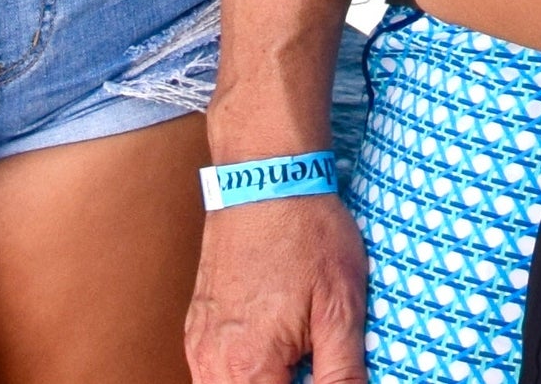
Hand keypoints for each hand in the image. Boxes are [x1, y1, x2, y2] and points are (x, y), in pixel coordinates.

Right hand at [185, 187, 369, 383]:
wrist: (265, 177)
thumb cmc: (306, 234)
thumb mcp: (341, 307)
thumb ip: (342, 372)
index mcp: (249, 367)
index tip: (326, 373)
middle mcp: (212, 363)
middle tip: (312, 365)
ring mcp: (199, 345)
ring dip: (263, 383)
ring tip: (297, 364)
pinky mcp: (197, 328)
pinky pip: (212, 373)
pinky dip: (242, 374)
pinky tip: (275, 353)